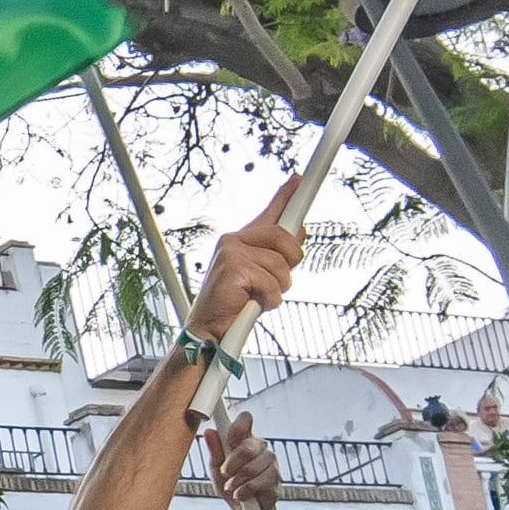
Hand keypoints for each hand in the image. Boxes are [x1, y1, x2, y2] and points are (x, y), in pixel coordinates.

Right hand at [187, 183, 300, 343]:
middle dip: (290, 261)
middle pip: (283, 236)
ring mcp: (231, 254)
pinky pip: (272, 284)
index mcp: (240, 240)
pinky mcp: (233, 270)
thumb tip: (300, 231)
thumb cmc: (234, 304)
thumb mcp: (261, 275)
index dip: (286, 195)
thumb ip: (277, 253)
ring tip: (260, 297)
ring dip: (278, 288)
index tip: (299, 180)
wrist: (209, 330)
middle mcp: (233, 241)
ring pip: (280, 265)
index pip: (268, 212)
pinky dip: (270, 300)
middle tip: (278, 280)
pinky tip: (253, 304)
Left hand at [204, 414, 279, 509]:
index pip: (245, 420)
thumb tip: (210, 432)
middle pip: (249, 445)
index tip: (227, 439)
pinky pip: (261, 481)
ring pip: (254, 465)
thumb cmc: (231, 487)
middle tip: (225, 473)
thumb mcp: (216, 470)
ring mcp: (271, 462)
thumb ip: (214, 451)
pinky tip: (241, 495)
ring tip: (232, 488)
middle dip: (232, 462)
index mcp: (244, 440)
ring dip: (238, 479)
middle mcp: (260, 447)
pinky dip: (246, 490)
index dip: (237, 426)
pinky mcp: (276, 479)